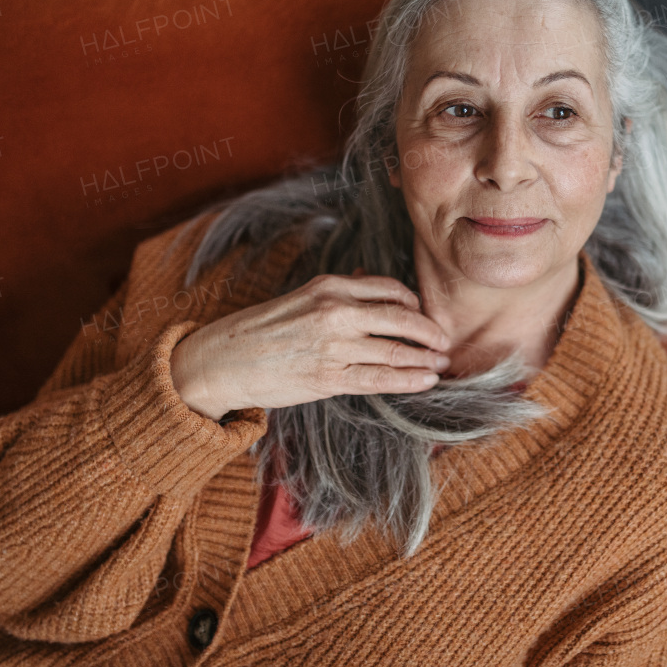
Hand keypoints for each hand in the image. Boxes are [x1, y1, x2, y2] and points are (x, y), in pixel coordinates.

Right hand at [169, 268, 451, 421]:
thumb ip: (338, 295)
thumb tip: (373, 289)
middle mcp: (335, 312)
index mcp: (329, 287)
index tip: (423, 314)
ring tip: (441, 363)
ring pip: (395, 351)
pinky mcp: (329, 378)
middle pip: (401, 319)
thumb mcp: (300, 298)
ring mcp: (334, 346)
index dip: (413, 303)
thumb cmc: (260, 330)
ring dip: (425, 359)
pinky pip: (380, 379)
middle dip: (430, 332)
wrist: (221, 363)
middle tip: (445, 340)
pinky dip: (408, 379)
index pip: (389, 289)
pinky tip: (425, 380)